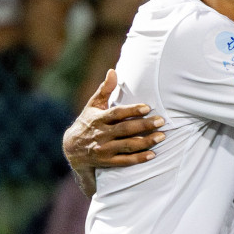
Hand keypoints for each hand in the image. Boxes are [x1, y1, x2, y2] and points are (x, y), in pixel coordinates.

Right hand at [63, 70, 164, 191]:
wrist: (71, 148)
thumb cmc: (87, 122)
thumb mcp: (93, 105)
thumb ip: (105, 89)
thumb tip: (113, 71)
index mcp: (98, 119)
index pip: (117, 113)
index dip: (132, 111)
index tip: (147, 108)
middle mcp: (101, 134)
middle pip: (125, 130)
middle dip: (144, 125)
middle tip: (161, 121)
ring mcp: (104, 149)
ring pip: (127, 145)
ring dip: (146, 141)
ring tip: (162, 136)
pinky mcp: (107, 162)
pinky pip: (125, 161)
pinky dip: (139, 158)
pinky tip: (152, 154)